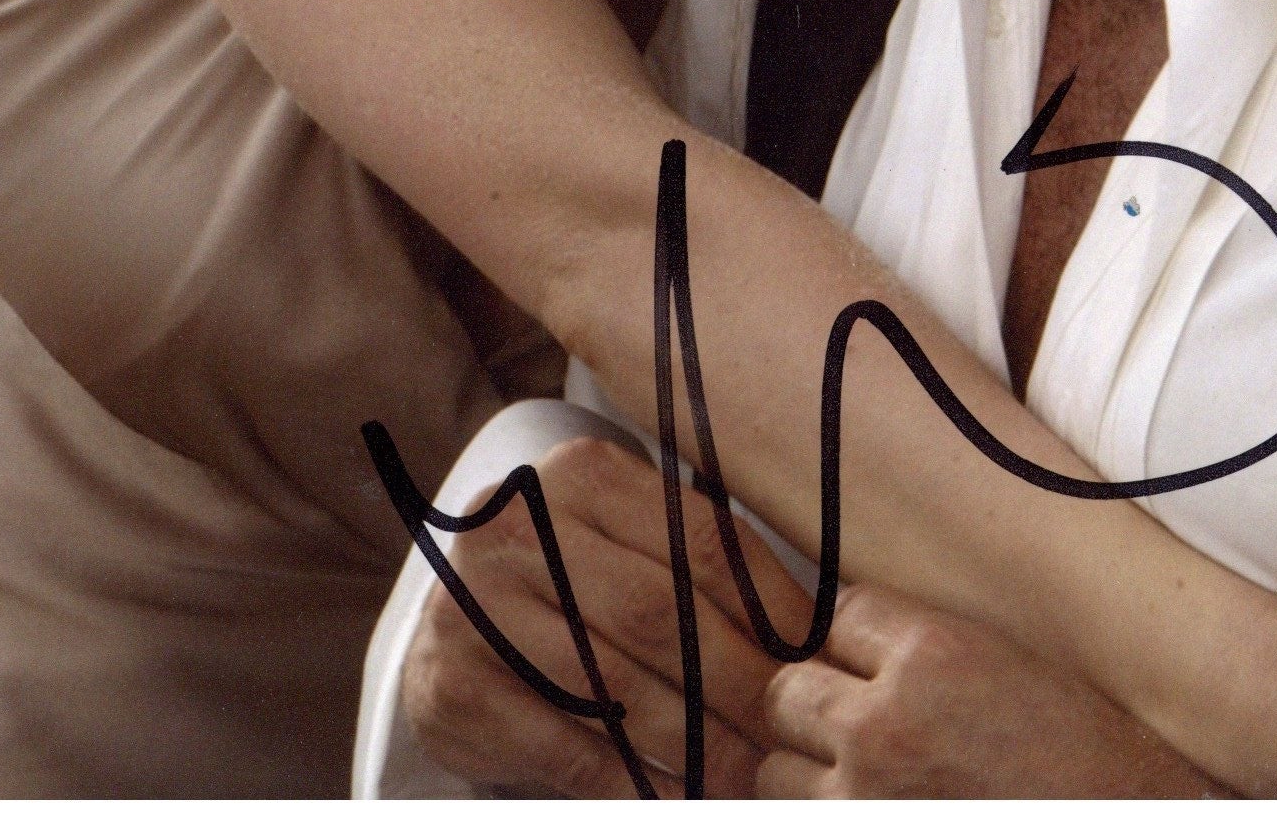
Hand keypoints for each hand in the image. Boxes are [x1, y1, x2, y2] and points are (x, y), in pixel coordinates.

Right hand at [400, 435, 813, 797]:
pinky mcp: (454, 684)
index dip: (770, 607)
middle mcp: (518, 528)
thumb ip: (706, 565)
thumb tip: (823, 630)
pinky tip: (686, 803)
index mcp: (579, 475)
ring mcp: (474, 606)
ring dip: (701, 746)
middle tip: (796, 737)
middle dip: (740, 686)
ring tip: (756, 780)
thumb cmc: (575, 583)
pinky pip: (570, 751)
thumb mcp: (631, 544)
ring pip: (618, 688)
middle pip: (660, 615)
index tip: (821, 664)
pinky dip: (638, 788)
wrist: (453, 625)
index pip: (696, 542)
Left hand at [760, 582, 1226, 796]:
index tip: (881, 666)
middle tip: (866, 727)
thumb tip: (853, 637)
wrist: (1127, 815)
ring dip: (811, 772)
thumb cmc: (1086, 757)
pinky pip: (795, 818)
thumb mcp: (1010, 665)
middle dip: (820, 706)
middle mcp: (887, 720)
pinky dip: (823, 812)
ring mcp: (867, 793)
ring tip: (867, 782)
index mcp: (933, 653)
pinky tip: (872, 806)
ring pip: (777, 765)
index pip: (838, 615)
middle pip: (789, 690)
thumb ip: (925, 648)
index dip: (858, 644)